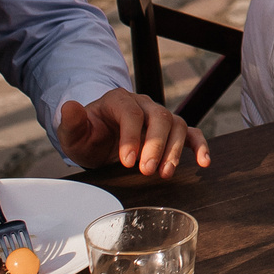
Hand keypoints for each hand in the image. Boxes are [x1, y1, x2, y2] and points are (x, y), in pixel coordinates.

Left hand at [58, 89, 211, 177]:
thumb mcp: (73, 132)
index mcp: (118, 100)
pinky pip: (191, 134)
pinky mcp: (171, 132)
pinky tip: (204, 161)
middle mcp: (143, 105)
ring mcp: (160, 117)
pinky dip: (200, 146)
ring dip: (175, 150)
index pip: (130, 112)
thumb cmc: (87, 136)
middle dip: (156, 145)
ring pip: (178, 125)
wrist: (98, 139)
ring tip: (165, 173)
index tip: (127, 161)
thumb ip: (71, 121)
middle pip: (159, 117)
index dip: (131, 136)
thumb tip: (69, 107)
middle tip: (147, 170)